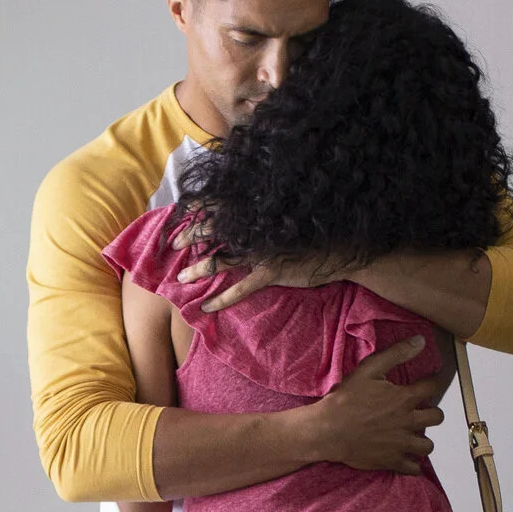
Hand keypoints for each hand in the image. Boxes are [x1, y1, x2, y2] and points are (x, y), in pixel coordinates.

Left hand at [166, 214, 341, 312]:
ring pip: (222, 260)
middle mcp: (257, 230)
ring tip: (181, 279)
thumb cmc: (309, 232)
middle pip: (215, 230)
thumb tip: (242, 215)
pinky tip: (207, 307)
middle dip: (191, 236)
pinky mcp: (271, 272)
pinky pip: (240, 289)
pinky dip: (222, 299)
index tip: (180, 212)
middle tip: (174, 245)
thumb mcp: (285, 218)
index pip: (221, 204)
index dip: (199, 208)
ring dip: (199, 270)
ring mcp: (263, 252)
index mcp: (258, 213)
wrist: (338, 249)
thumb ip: (263, 216)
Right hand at [292, 339, 439, 474]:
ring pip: (427, 445)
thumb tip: (419, 341)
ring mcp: (401, 444)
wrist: (328, 430)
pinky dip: (413, 465)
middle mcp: (408, 421)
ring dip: (424, 440)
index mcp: (404, 398)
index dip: (431, 382)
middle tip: (422, 411)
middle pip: (437, 417)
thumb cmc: (345, 400)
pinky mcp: (391, 461)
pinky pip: (413, 468)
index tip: (427, 383)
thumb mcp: (369, 369)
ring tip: (414, 436)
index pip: (432, 387)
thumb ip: (396, 354)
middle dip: (432, 412)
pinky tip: (407, 459)